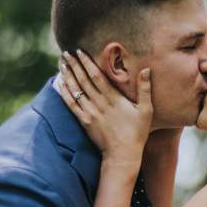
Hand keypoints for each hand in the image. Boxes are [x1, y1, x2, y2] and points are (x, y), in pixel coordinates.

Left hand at [56, 49, 150, 169]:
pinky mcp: (85, 122)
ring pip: (76, 91)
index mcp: (114, 98)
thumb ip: (144, 89)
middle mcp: (99, 103)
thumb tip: (146, 70)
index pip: (97, 76)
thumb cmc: (136, 132)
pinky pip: (72, 105)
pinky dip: (65, 94)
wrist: (122, 155)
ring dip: (68, 76)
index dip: (87, 63)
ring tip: (62, 64)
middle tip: (66, 53)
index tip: (80, 52)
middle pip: (84, 80)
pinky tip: (60, 84)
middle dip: (74, 65)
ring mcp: (90, 113)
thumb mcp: (146, 110)